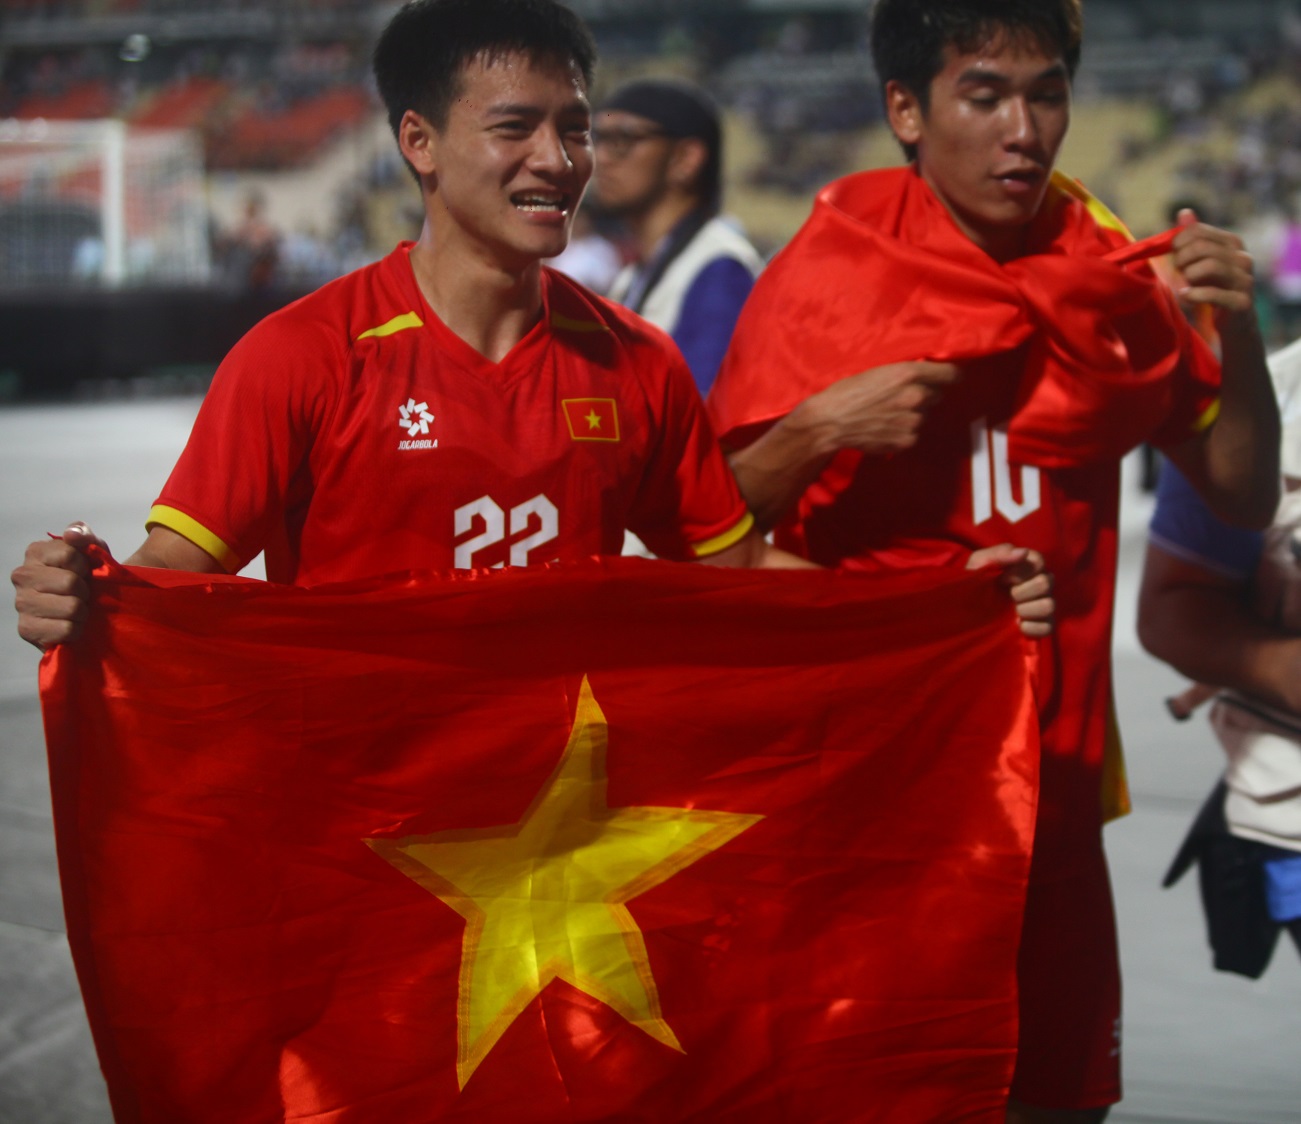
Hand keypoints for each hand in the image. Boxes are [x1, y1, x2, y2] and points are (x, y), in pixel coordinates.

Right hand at [11, 522, 109, 650]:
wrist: (87, 614)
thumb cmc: (87, 579)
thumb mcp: (93, 551)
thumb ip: (84, 535)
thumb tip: (71, 534)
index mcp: (35, 553)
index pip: (69, 554)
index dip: (85, 566)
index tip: (83, 572)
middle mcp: (22, 576)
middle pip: (70, 582)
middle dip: (85, 591)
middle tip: (81, 594)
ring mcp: (21, 603)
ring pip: (71, 607)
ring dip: (82, 612)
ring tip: (76, 610)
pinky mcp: (27, 629)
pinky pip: (66, 629)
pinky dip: (77, 630)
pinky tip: (70, 625)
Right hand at [802, 360, 961, 455]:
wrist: (830, 422)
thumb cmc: (847, 392)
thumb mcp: (878, 371)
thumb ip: (904, 374)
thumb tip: (925, 378)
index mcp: (909, 373)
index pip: (951, 374)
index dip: (951, 376)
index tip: (949, 379)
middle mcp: (917, 396)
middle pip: (937, 395)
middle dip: (924, 396)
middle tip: (900, 399)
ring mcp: (914, 421)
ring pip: (924, 416)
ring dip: (912, 415)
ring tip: (888, 416)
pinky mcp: (907, 441)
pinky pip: (914, 434)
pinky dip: (903, 432)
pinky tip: (884, 429)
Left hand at [967, 544, 1053, 637]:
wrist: (965, 610)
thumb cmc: (973, 582)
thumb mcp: (978, 563)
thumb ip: (999, 553)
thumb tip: (1023, 552)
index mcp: (1026, 566)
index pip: (1039, 561)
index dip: (1019, 572)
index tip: (1001, 579)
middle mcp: (1039, 584)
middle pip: (1046, 583)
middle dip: (1021, 591)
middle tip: (1006, 596)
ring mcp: (1042, 605)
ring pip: (1049, 605)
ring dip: (1026, 609)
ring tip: (1012, 612)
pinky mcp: (1042, 625)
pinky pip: (1048, 627)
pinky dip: (1031, 628)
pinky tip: (1017, 625)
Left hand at [1170, 209, 1257, 336]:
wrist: (1231, 325)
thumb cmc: (1212, 290)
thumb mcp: (1200, 264)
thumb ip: (1192, 240)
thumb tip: (1184, 212)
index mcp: (1232, 244)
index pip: (1199, 231)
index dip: (1178, 242)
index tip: (1171, 255)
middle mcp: (1242, 258)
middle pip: (1203, 247)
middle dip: (1182, 259)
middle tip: (1176, 272)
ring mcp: (1245, 279)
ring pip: (1210, 266)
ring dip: (1188, 276)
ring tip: (1183, 285)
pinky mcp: (1242, 302)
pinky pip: (1214, 293)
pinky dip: (1195, 295)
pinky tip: (1185, 297)